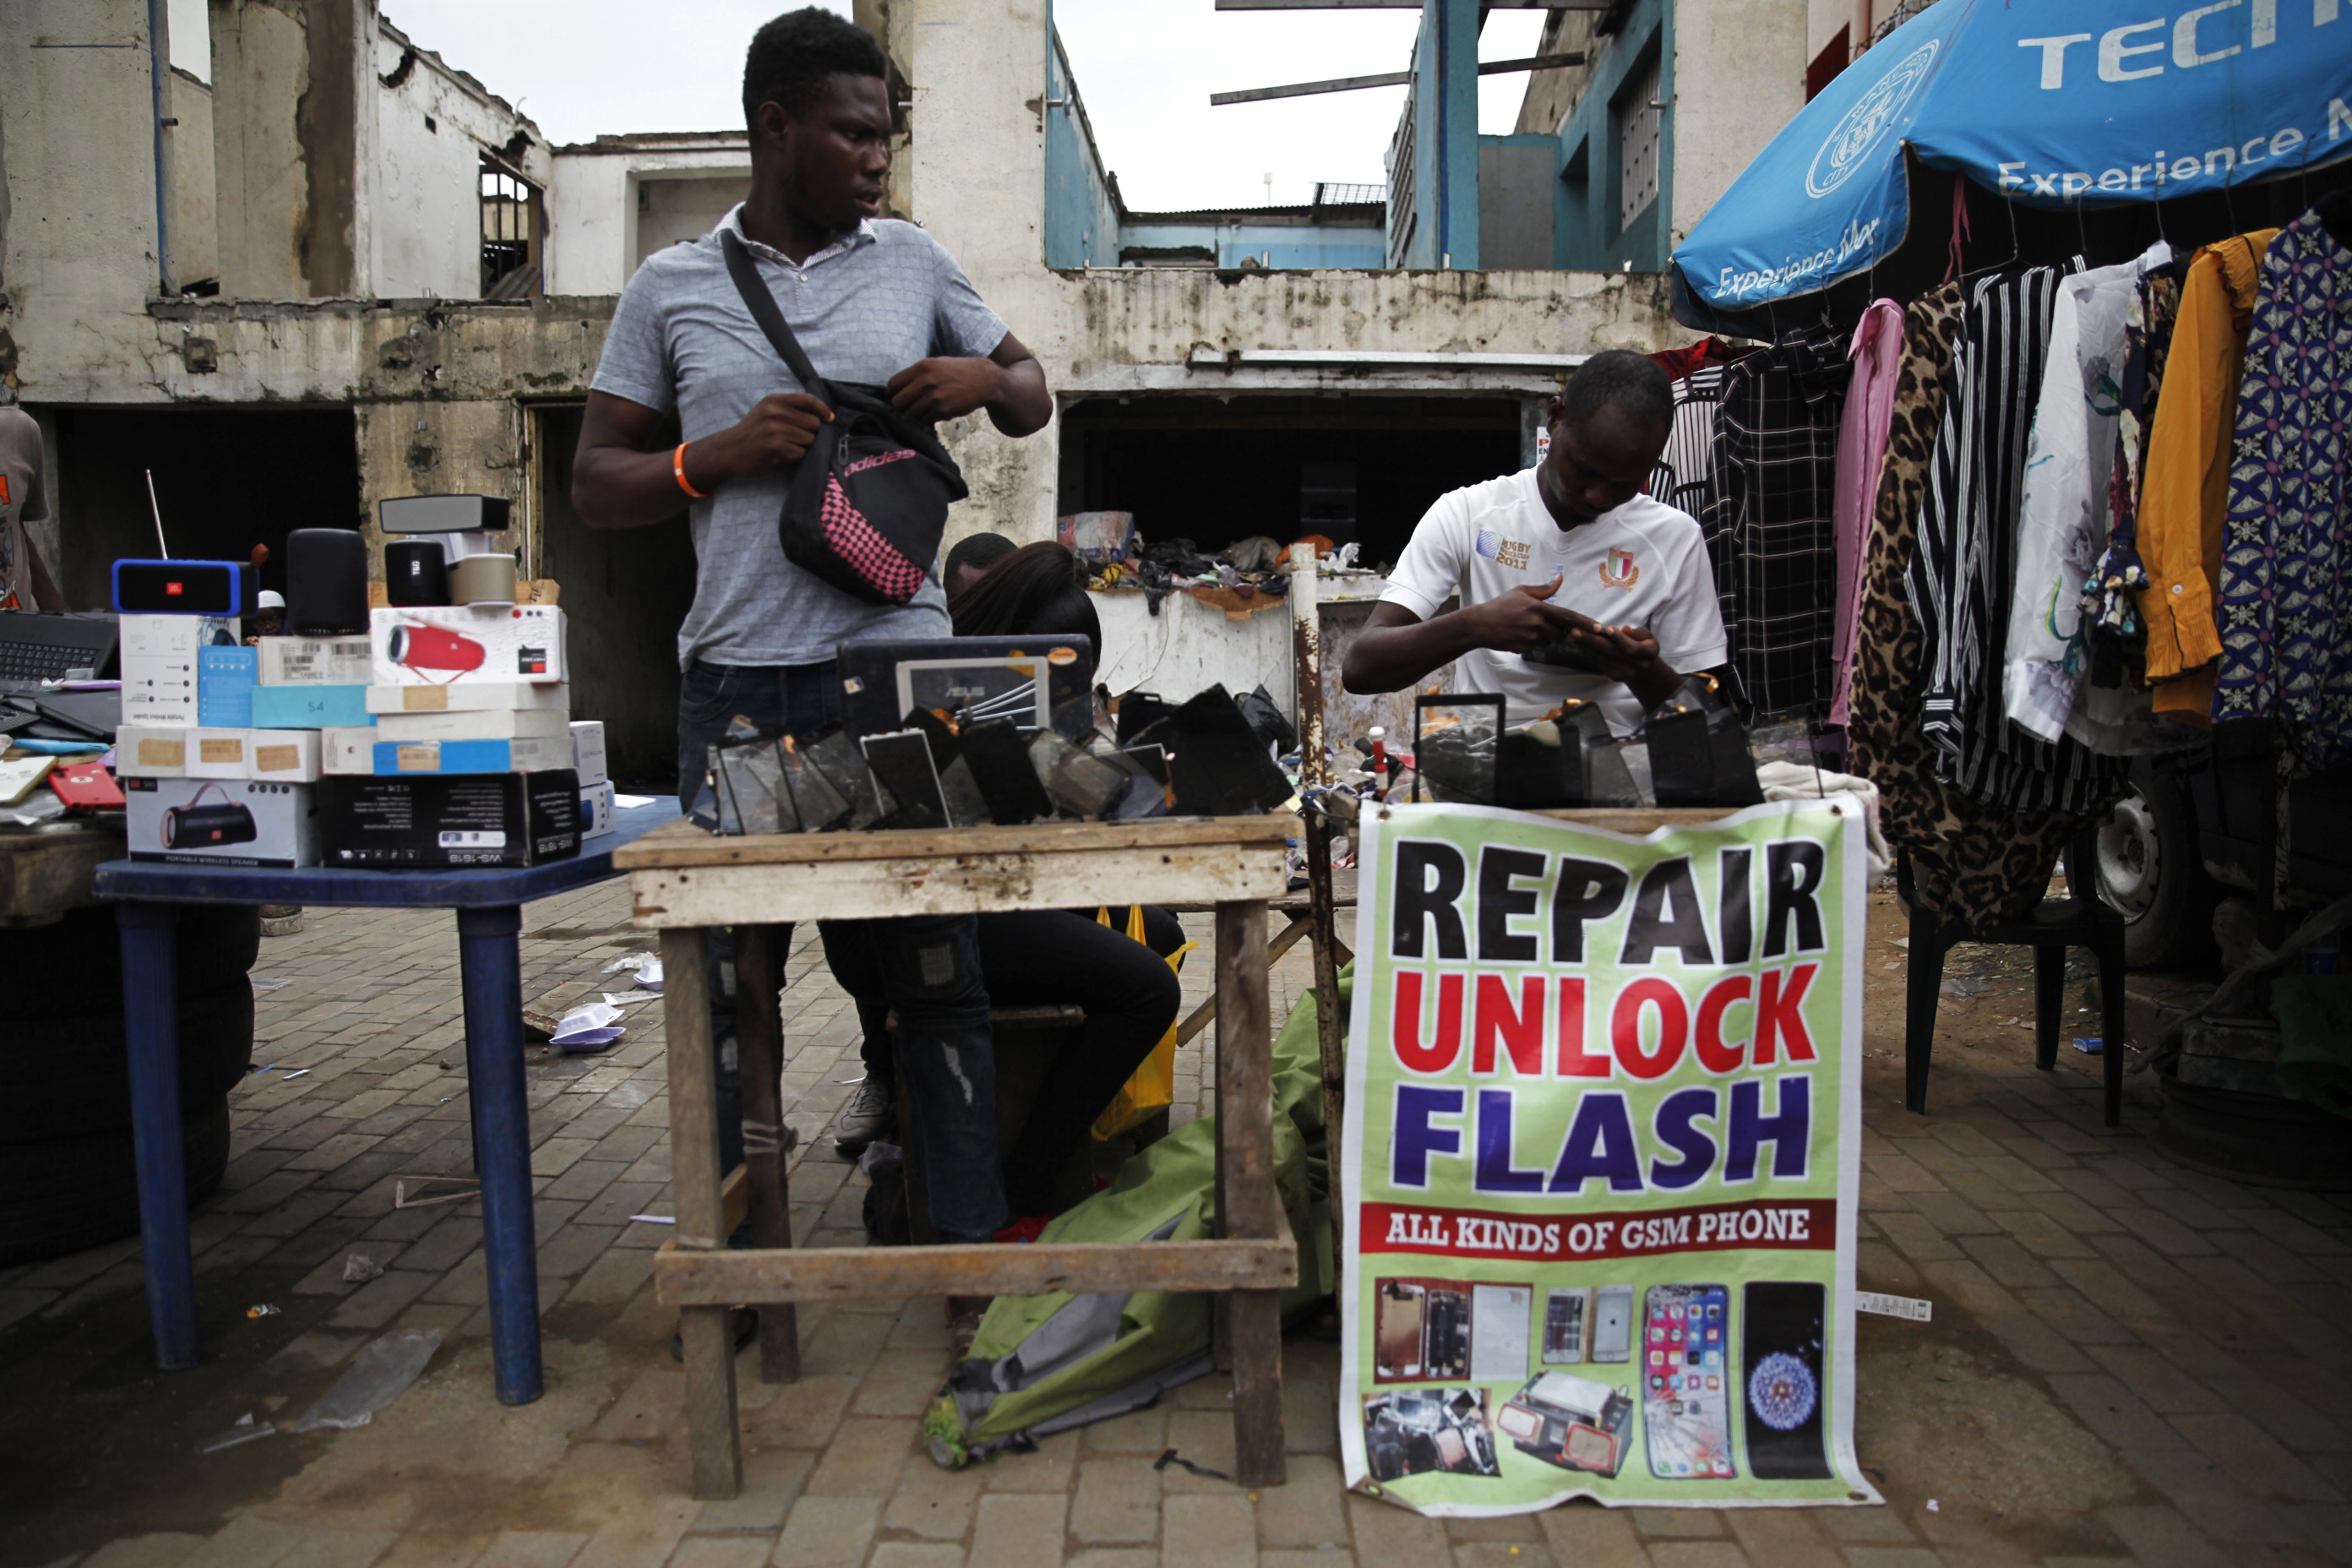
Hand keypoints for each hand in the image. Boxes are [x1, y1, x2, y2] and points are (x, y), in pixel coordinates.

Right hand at [690, 392, 833, 484]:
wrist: (729, 450)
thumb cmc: (752, 431)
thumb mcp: (766, 411)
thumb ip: (789, 408)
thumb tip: (821, 415)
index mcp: (774, 400)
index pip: (808, 399)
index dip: (823, 409)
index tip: (829, 418)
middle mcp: (775, 412)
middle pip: (813, 423)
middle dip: (809, 432)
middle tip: (794, 437)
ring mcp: (775, 430)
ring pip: (809, 439)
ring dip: (801, 445)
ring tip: (785, 445)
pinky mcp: (776, 447)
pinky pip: (800, 453)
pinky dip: (794, 456)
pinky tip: (781, 454)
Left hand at [888, 356, 1005, 420]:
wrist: (985, 380)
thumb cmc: (958, 372)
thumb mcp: (936, 364)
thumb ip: (917, 375)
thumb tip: (897, 391)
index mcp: (922, 367)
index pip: (893, 384)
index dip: (892, 394)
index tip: (895, 398)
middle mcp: (926, 381)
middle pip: (899, 402)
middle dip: (901, 407)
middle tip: (908, 408)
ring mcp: (934, 397)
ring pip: (911, 414)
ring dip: (915, 415)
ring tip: (924, 410)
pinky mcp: (942, 410)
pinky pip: (925, 420)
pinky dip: (928, 419)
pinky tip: (936, 413)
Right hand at [1460, 575, 1584, 653]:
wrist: (1480, 625)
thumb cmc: (1500, 605)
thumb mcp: (1522, 592)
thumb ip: (1544, 589)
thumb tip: (1560, 579)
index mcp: (1540, 608)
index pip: (1569, 617)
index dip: (1585, 622)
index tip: (1599, 627)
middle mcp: (1538, 624)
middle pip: (1560, 633)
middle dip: (1556, 630)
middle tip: (1538, 623)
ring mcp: (1531, 639)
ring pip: (1548, 641)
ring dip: (1543, 636)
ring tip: (1524, 627)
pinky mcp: (1525, 649)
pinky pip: (1536, 647)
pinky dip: (1531, 642)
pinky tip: (1517, 635)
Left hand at [1565, 621, 1661, 684]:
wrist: (1643, 668)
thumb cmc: (1643, 644)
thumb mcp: (1646, 636)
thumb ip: (1636, 633)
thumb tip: (1625, 630)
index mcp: (1650, 653)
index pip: (1632, 647)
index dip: (1620, 639)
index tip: (1608, 628)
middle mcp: (1638, 666)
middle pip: (1612, 652)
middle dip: (1592, 640)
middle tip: (1576, 631)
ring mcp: (1625, 673)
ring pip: (1602, 656)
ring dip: (1585, 645)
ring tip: (1572, 634)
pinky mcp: (1614, 675)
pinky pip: (1599, 660)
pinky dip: (1588, 650)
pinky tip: (1577, 642)